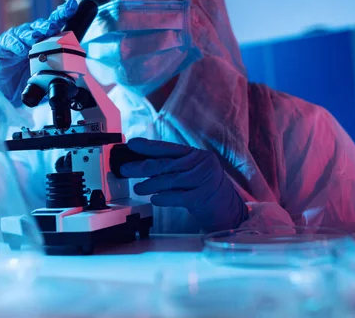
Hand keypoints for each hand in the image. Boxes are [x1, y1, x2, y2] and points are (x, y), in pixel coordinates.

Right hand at [0, 0, 78, 105]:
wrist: (7, 89)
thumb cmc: (28, 77)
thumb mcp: (47, 74)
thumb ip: (59, 71)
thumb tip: (76, 78)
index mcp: (45, 39)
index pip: (56, 24)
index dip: (63, 14)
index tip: (72, 6)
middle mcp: (31, 35)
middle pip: (41, 25)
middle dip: (48, 24)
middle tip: (53, 26)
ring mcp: (17, 39)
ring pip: (25, 32)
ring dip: (32, 33)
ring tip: (36, 37)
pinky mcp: (3, 45)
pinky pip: (10, 42)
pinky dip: (16, 45)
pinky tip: (21, 50)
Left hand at [120, 138, 247, 231]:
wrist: (229, 210)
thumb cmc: (204, 190)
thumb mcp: (191, 174)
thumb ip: (172, 168)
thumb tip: (141, 166)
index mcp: (196, 155)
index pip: (168, 148)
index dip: (148, 146)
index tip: (132, 144)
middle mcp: (201, 163)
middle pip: (167, 164)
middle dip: (142, 166)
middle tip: (125, 169)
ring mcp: (204, 179)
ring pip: (171, 180)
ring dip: (150, 184)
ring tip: (138, 188)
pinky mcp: (204, 196)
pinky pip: (179, 196)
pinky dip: (164, 197)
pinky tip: (155, 199)